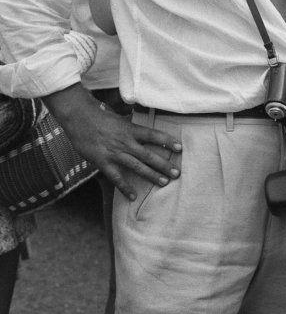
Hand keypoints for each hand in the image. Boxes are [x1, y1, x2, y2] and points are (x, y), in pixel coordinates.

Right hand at [43, 84, 181, 199]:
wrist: (78, 118)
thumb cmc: (99, 116)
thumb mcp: (119, 118)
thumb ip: (130, 126)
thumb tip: (141, 131)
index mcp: (130, 129)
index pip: (153, 135)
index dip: (167, 141)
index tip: (179, 148)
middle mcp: (125, 142)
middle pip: (149, 155)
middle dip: (164, 165)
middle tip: (176, 173)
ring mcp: (115, 153)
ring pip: (137, 167)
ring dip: (151, 175)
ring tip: (164, 183)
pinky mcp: (103, 162)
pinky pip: (116, 177)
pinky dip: (125, 188)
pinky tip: (133, 196)